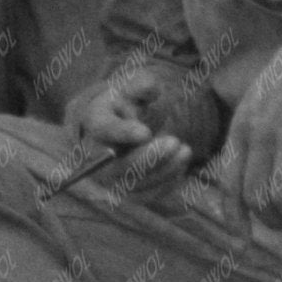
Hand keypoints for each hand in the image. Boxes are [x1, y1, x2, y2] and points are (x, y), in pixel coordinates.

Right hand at [62, 63, 195, 188]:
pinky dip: (167, 183)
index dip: (122, 133)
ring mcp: (111, 178)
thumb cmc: (126, 104)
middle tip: (174, 142)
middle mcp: (96, 155)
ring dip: (163, 170)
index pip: (104, 130)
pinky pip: (147, 196)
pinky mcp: (127, 192)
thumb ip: (140, 85)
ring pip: (135, 185)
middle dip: (148, 157)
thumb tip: (151, 87)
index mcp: (96, 122)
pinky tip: (181, 164)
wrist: (120, 126)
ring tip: (185, 150)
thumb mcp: (131, 87)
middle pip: (117, 167)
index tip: (145, 132)